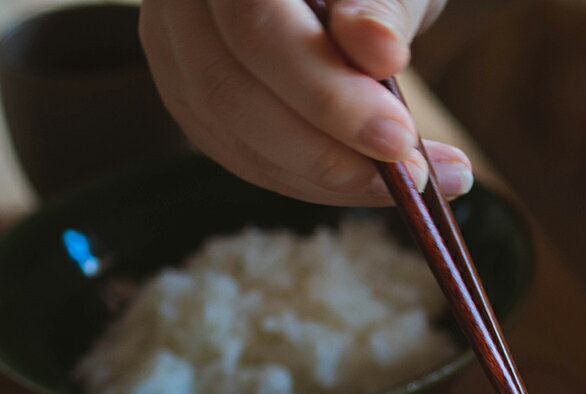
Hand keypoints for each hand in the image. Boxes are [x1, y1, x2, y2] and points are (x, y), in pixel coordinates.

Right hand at [139, 0, 471, 204]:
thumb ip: (383, 8)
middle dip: (329, 152)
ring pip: (235, 137)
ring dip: (328, 178)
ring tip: (409, 184)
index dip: (327, 95)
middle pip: (231, 92)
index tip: (400, 138)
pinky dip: (313, 182)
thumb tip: (379, 52)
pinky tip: (371, 181)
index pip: (256, 26)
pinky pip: (245, 159)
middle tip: (411, 177)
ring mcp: (174, 48)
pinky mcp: (191, 97)